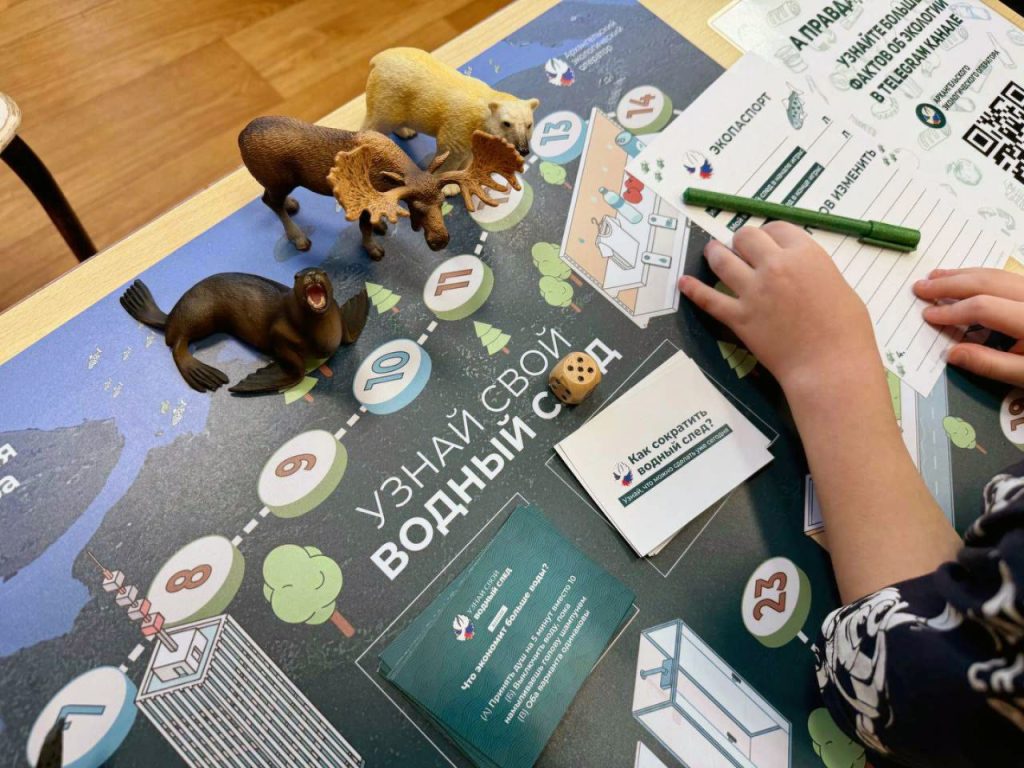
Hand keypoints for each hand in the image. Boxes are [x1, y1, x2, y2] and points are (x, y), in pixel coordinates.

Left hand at [679, 222, 877, 392]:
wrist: (830, 366)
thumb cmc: (846, 331)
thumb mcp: (838, 286)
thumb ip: (814, 271)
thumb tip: (801, 271)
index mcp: (806, 254)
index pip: (777, 228)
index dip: (769, 234)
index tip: (766, 241)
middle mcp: (776, 266)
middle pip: (745, 237)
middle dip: (741, 241)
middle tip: (739, 248)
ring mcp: (754, 291)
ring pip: (722, 259)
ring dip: (714, 253)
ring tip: (711, 252)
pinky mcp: (738, 317)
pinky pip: (708, 299)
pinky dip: (693, 290)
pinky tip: (684, 283)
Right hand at [914, 267, 1023, 385]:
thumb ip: (990, 364)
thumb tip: (951, 353)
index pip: (982, 307)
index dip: (951, 311)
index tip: (927, 316)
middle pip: (987, 282)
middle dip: (950, 283)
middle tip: (921, 287)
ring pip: (997, 273)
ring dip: (963, 274)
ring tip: (936, 277)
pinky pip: (1008, 275)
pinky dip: (982, 275)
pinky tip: (966, 277)